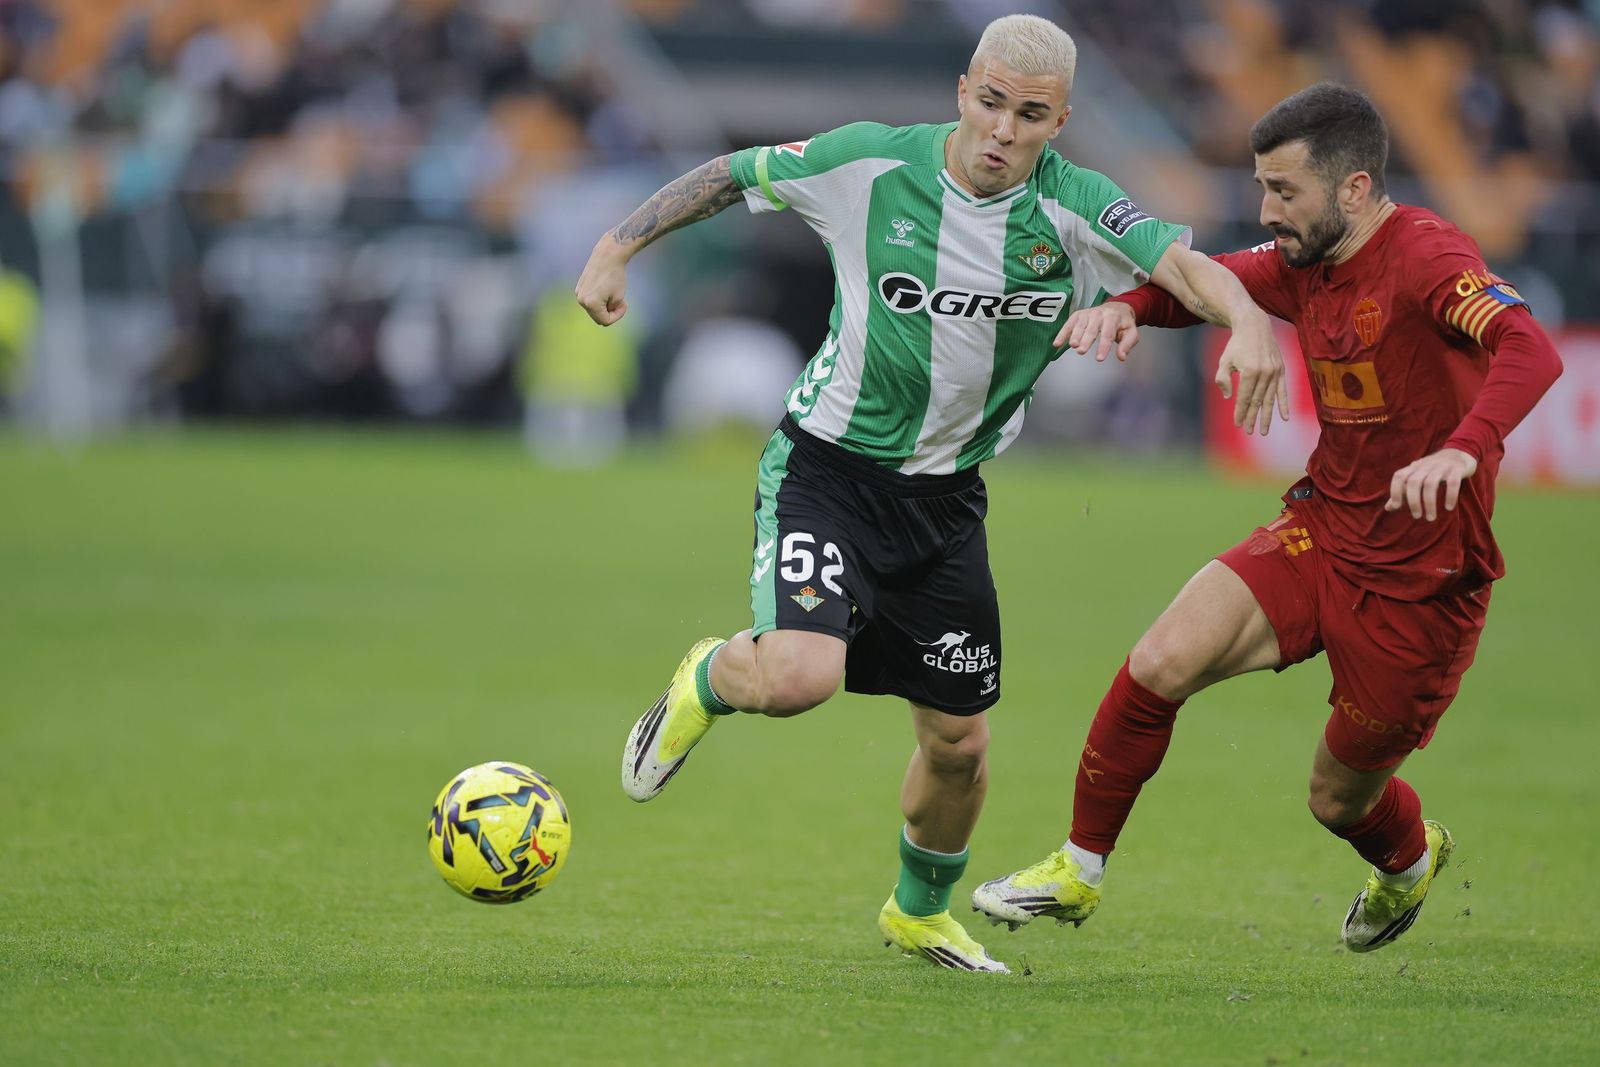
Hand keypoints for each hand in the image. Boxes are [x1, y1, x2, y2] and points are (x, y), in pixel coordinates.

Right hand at [574, 235, 630, 325]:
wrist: (608, 255)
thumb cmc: (615, 275)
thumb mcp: (619, 297)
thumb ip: (612, 310)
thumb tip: (607, 312)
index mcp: (591, 303)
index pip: (605, 321)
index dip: (617, 316)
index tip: (625, 304)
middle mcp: (581, 299)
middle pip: (597, 317)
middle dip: (610, 312)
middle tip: (621, 302)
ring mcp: (578, 293)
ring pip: (593, 309)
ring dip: (604, 306)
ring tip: (613, 295)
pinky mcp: (579, 286)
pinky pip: (589, 300)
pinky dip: (598, 300)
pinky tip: (606, 290)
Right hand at [1056, 302, 1139, 361]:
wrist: (1116, 308)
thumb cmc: (1122, 323)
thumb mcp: (1131, 333)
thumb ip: (1127, 345)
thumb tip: (1121, 357)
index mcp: (1113, 317)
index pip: (1108, 333)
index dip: (1103, 346)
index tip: (1099, 358)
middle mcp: (1099, 313)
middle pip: (1092, 329)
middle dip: (1086, 340)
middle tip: (1082, 351)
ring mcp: (1087, 313)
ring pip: (1080, 325)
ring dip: (1075, 335)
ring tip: (1072, 346)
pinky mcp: (1078, 315)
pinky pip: (1069, 324)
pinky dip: (1062, 333)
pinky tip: (1057, 343)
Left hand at [1215, 319, 1289, 435]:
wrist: (1254, 326)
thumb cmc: (1236, 345)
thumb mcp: (1224, 360)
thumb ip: (1223, 379)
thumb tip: (1229, 397)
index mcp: (1249, 371)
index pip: (1244, 398)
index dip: (1240, 412)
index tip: (1237, 424)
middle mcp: (1264, 373)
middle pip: (1257, 401)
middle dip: (1252, 418)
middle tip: (1248, 431)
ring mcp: (1275, 372)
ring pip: (1270, 399)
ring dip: (1267, 416)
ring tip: (1263, 430)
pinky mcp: (1281, 370)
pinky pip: (1283, 391)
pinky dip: (1283, 405)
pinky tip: (1284, 417)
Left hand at [1385, 447, 1478, 520]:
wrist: (1459, 453)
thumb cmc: (1434, 470)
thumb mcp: (1418, 477)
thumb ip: (1404, 492)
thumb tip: (1388, 508)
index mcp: (1414, 468)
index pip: (1399, 476)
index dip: (1395, 490)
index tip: (1396, 506)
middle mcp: (1426, 466)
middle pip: (1414, 482)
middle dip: (1413, 501)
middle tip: (1417, 516)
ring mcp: (1441, 467)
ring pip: (1431, 484)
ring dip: (1430, 503)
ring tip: (1431, 518)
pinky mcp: (1456, 469)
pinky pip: (1453, 482)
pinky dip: (1450, 496)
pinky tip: (1449, 508)